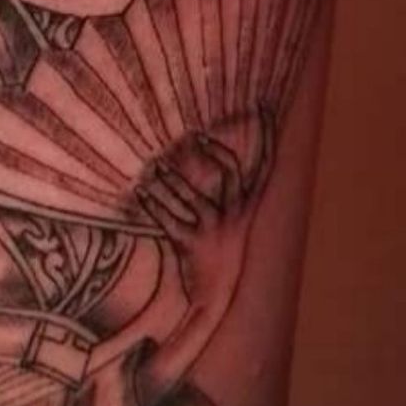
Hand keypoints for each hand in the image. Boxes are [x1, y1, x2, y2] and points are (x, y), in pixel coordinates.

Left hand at [135, 112, 273, 312]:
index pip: (266, 165)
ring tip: (155, 164)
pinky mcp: (192, 246)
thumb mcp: (234, 221)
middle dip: (213, 150)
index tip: (263, 105)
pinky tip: (138, 192)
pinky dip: (153, 205)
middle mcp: (236, 217)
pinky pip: (170, 220)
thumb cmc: (220, 251)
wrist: (214, 299)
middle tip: (195, 135)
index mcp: (249, 208)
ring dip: (172, 178)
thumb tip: (212, 152)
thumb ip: (230, 190)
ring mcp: (215, 232)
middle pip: (231, 172)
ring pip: (194, 196)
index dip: (267, 135)